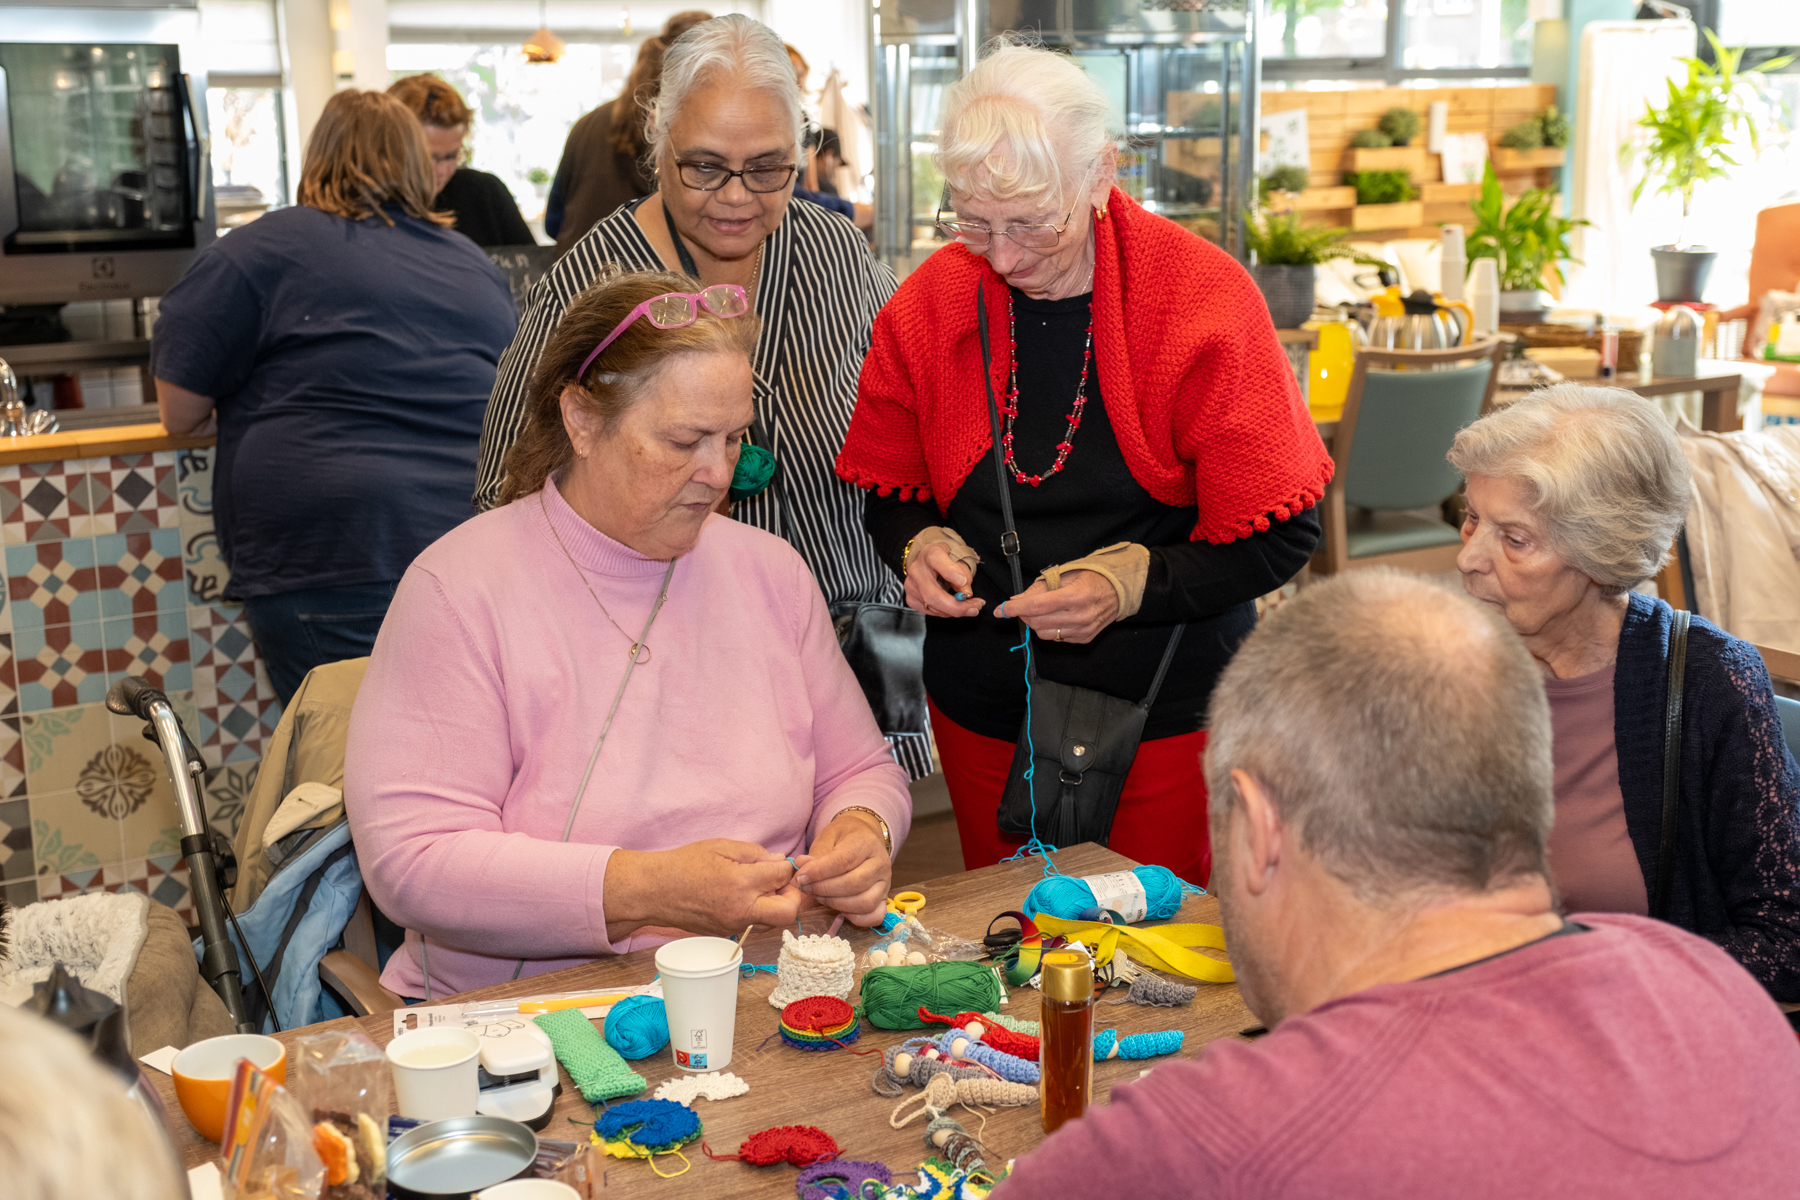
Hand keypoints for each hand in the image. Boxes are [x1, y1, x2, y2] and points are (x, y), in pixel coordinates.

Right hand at [604, 839, 802, 942]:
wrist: (655, 891)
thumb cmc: (685, 864)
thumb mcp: (721, 847)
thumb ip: (755, 853)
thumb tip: (780, 861)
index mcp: (741, 883)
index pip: (782, 876)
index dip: (788, 867)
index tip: (783, 863)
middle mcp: (741, 909)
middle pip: (788, 912)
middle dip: (793, 895)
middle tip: (783, 882)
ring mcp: (734, 925)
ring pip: (774, 923)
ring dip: (777, 905)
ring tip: (764, 888)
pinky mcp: (727, 933)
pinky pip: (755, 926)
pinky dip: (760, 912)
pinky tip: (748, 898)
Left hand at [793, 811, 891, 926]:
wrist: (863, 837)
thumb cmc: (843, 838)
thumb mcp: (826, 839)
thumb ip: (815, 857)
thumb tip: (800, 875)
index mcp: (866, 843)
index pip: (844, 860)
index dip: (819, 872)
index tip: (801, 878)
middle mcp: (880, 863)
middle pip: (855, 884)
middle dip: (825, 890)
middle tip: (806, 888)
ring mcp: (886, 883)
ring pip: (865, 902)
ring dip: (837, 904)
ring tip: (819, 897)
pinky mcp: (885, 898)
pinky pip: (875, 915)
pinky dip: (856, 919)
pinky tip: (840, 910)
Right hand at [904, 541, 984, 619]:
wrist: (928, 563)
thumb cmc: (946, 560)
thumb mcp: (958, 559)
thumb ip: (964, 573)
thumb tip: (966, 594)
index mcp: (930, 554)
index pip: (937, 560)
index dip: (950, 572)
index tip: (963, 581)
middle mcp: (917, 570)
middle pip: (932, 595)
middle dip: (956, 607)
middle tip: (974, 609)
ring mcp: (911, 586)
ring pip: (933, 606)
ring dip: (955, 610)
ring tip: (971, 607)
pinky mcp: (911, 598)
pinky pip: (931, 611)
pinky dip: (947, 612)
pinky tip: (955, 607)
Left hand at [998, 570, 1119, 644]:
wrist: (1117, 591)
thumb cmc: (1089, 578)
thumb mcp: (1064, 575)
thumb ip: (1038, 589)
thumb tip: (1015, 600)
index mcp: (1075, 596)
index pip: (1037, 606)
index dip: (1015, 608)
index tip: (1001, 610)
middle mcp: (1080, 616)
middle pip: (1037, 622)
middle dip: (1023, 614)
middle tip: (1021, 606)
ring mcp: (1083, 630)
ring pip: (1044, 633)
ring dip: (1035, 622)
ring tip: (1040, 611)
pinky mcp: (1084, 638)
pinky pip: (1056, 638)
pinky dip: (1049, 628)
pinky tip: (1055, 617)